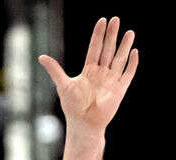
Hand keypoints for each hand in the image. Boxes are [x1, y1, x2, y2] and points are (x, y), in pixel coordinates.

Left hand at [39, 17, 137, 137]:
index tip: (103, 20)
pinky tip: (134, 52)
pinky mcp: (120, 89)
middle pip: (108, 50)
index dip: (98, 35)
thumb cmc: (72, 106)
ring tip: (129, 32)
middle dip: (112, 35)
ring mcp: (111, 80)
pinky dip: (131, 64)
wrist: (84, 124)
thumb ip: (54, 70)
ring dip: (124, 46)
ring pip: (119, 59)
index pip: (95, 48)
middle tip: (116, 19)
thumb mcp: (63, 85)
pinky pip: (127, 73)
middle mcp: (101, 73)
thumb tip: (41, 57)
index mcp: (89, 70)